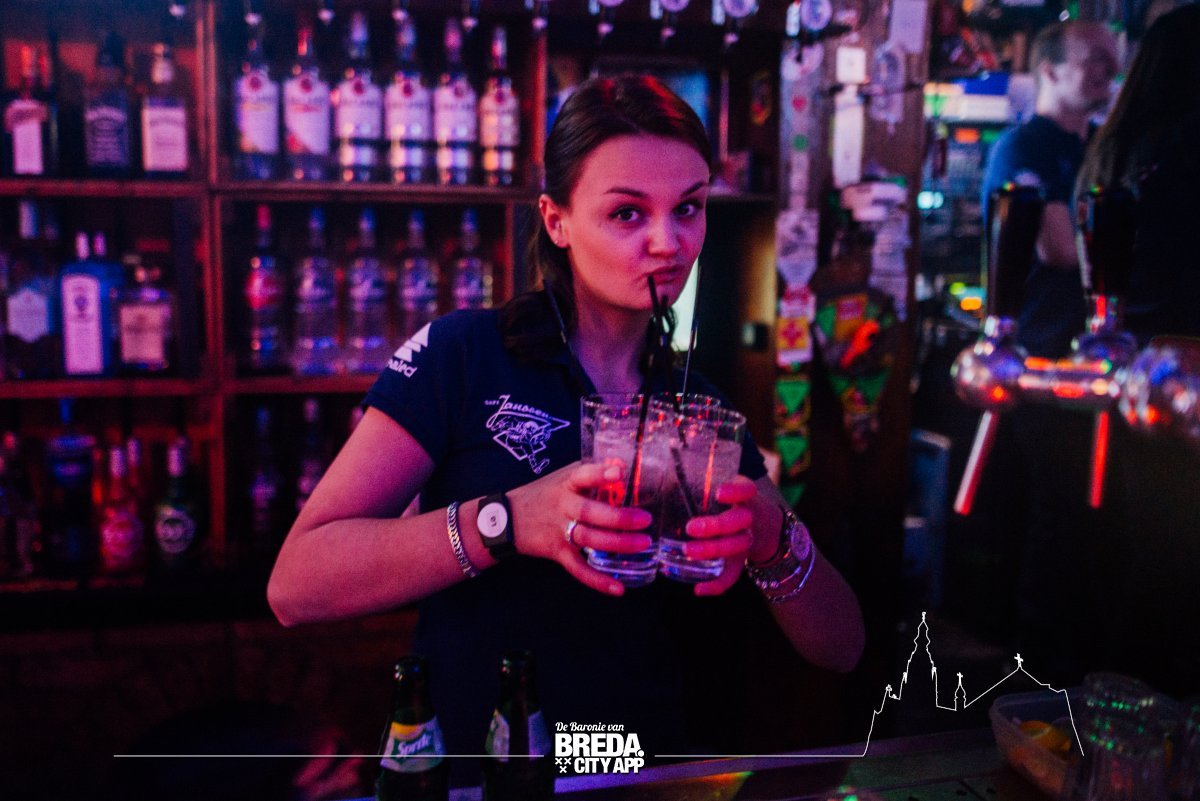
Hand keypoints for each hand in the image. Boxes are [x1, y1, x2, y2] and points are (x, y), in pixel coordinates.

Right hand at [509, 461, 652, 595]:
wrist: (507, 519)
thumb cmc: (545, 494)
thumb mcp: (564, 477)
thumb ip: (592, 471)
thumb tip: (622, 464)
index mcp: (566, 484)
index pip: (582, 476)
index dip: (600, 474)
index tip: (619, 472)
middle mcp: (563, 507)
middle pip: (590, 513)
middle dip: (618, 518)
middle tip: (644, 519)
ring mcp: (559, 531)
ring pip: (588, 539)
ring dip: (616, 544)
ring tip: (642, 544)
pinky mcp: (557, 552)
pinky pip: (578, 569)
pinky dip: (597, 580)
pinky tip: (618, 588)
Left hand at [682, 475, 757, 596]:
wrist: (762, 524)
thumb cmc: (727, 502)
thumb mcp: (719, 489)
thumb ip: (696, 486)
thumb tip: (658, 482)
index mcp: (743, 495)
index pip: (746, 489)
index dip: (735, 492)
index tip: (718, 493)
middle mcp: (749, 516)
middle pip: (739, 521)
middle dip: (716, 526)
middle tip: (691, 528)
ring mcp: (747, 538)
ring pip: (737, 545)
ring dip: (714, 550)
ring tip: (689, 552)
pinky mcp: (742, 559)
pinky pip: (734, 574)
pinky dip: (718, 584)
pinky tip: (699, 589)